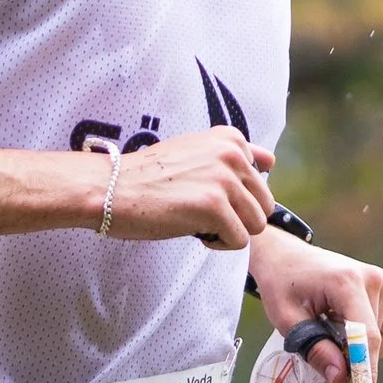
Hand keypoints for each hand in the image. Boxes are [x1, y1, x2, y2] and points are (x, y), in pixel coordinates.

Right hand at [101, 130, 275, 248]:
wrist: (111, 188)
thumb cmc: (149, 176)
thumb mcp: (196, 151)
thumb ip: (234, 155)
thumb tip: (271, 160)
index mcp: (231, 139)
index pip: (264, 175)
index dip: (239, 195)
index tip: (210, 194)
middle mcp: (232, 154)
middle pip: (264, 204)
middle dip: (239, 216)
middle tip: (203, 214)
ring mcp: (224, 179)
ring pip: (256, 224)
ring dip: (230, 231)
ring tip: (199, 223)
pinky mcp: (214, 206)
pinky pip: (239, 240)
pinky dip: (218, 244)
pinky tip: (193, 231)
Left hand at [249, 228, 382, 382]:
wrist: (286, 256)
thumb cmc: (282, 285)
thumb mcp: (287, 320)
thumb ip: (314, 348)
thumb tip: (340, 378)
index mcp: (346, 282)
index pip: (366, 335)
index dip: (363, 368)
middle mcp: (372, 279)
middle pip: (377, 339)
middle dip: (357, 360)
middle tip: (329, 366)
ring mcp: (382, 280)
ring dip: (361, 347)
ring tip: (329, 332)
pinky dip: (367, 337)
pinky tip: (342, 326)